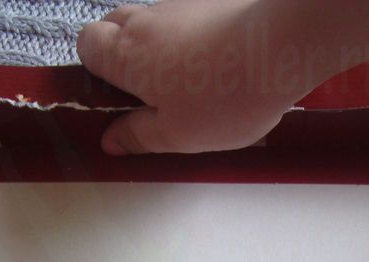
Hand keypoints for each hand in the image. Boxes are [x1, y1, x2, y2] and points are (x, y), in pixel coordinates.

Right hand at [76, 0, 302, 154]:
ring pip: (155, 20)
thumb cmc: (223, 98)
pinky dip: (194, 37)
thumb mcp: (176, 135)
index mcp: (127, 55)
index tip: (113, 95)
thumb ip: (138, 136)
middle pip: (115, 24)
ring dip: (160, 45)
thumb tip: (111, 140)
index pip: (87, 44)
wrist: (281, 48)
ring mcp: (182, 5)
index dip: (92, 67)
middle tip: (147, 90)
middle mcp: (148, 21)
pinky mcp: (214, 2)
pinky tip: (219, 65)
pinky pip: (190, 18)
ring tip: (189, 82)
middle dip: (121, 52)